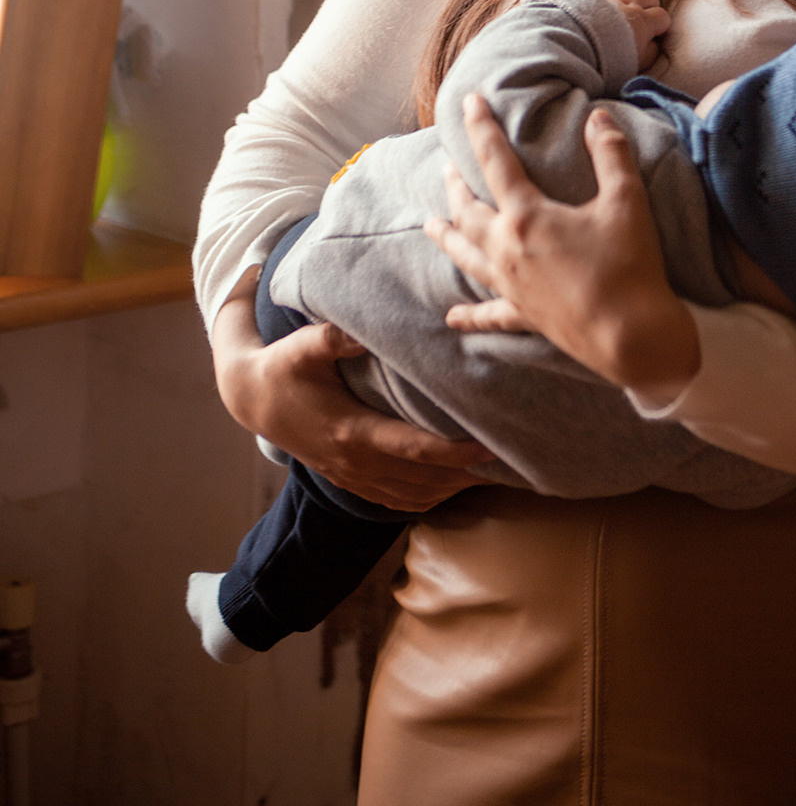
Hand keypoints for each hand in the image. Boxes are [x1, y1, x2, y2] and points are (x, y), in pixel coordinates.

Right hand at [211, 289, 490, 511]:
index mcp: (352, 432)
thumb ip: (336, 337)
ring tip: (491, 472)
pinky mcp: (349, 479)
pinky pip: (397, 501)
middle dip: (468, 474)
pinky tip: (452, 484)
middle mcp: (356, 463)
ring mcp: (352, 476)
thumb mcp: (306, 345)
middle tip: (510, 460)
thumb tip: (369, 329)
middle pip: (425, 480)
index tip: (489, 446)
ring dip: (453, 488)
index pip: (415, 450)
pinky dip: (429, 497)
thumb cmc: (284, 366)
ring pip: (415, 496)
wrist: (251, 398)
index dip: (455, 453)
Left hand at [425, 96, 700, 396]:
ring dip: (447, 237)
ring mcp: (511, 286)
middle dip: (456, 185)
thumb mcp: (627, 201)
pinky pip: (489, 315)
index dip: (481, 127)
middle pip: (468, 211)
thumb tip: (598, 116)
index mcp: (527, 216)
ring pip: (466, 256)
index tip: (468, 102)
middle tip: (446, 167)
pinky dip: (469, 315)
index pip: (496, 160)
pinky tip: (451, 318)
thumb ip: (611, 153)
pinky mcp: (524, 316)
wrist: (634, 338)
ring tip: (430, 225)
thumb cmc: (630, 266)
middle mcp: (507, 249)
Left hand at [602, 0, 670, 68]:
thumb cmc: (614, 57)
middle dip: (650, 5)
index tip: (658, 33)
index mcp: (644, 21)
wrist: (583, 45)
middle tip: (646, 16)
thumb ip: (651, 52)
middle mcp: (629, 5)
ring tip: (626, 0)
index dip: (662, 24)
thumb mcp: (639, 62)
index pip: (662, 16)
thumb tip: (655, 45)